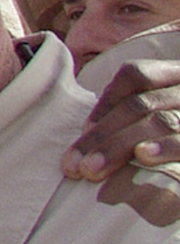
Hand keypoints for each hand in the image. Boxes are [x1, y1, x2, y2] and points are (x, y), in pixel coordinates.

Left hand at [62, 58, 179, 179]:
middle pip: (140, 105)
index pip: (136, 75)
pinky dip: (167, 147)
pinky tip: (143, 157)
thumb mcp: (164, 108)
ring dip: (121, 145)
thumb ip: (138, 112)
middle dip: (102, 135)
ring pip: (160, 120)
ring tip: (95, 168)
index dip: (107, 101)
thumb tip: (91, 131)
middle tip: (74, 166)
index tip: (83, 130)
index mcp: (178, 75)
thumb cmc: (178, 134)